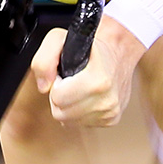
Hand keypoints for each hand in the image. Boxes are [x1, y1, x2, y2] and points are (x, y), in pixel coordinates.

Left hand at [31, 17, 145, 127]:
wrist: (119, 54)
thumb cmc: (90, 48)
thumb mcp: (60, 40)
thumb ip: (44, 60)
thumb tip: (44, 86)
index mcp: (98, 80)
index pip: (59, 99)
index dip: (55, 85)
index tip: (63, 77)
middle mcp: (107, 99)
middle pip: (61, 113)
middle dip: (59, 98)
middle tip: (68, 83)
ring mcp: (111, 112)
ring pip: (70, 122)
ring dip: (68, 106)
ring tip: (77, 89)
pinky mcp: (111, 120)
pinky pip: (81, 124)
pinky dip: (79, 112)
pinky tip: (85, 97)